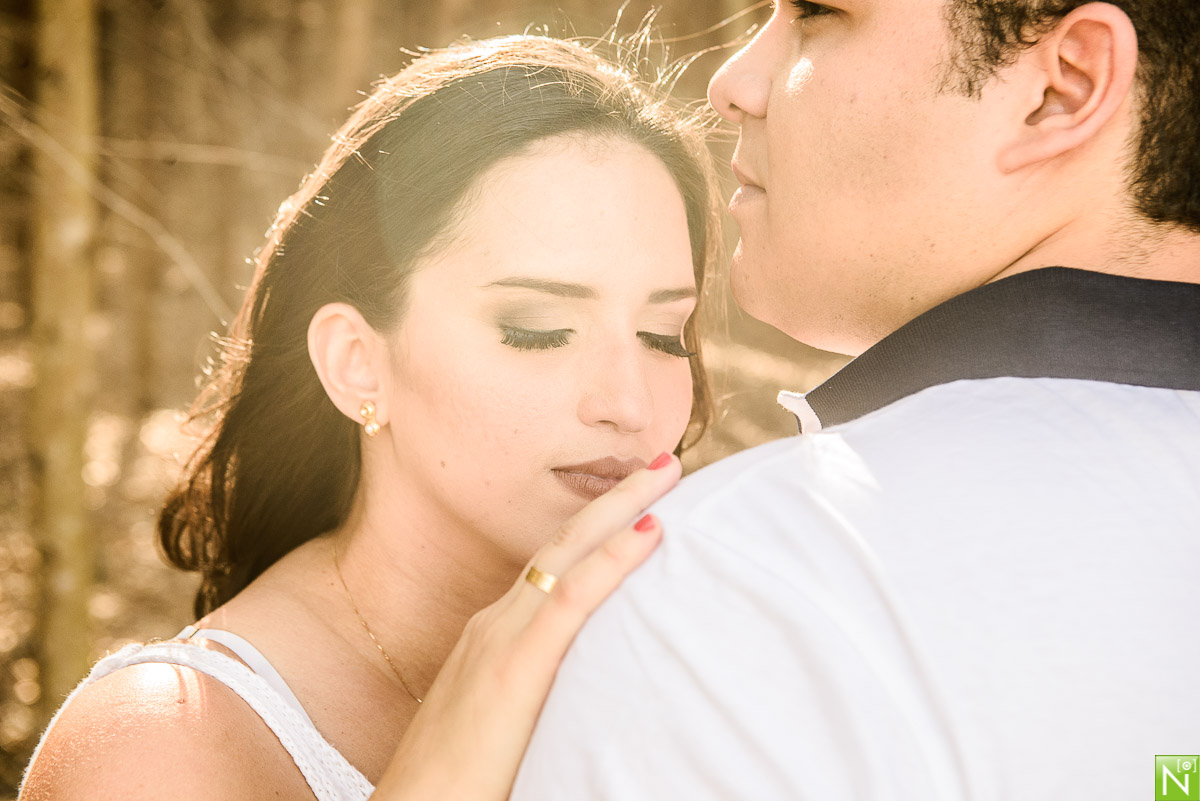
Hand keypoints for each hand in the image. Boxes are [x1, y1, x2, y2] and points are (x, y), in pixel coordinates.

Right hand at [372, 453, 681, 799]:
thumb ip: (533, 694)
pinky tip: (648, 533)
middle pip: (562, 545)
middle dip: (614, 498)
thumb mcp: (498, 722)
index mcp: (492, 637)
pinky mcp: (513, 666)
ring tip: (664, 475)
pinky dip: (611, 560)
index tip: (639, 505)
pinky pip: (571, 598)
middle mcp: (494, 624)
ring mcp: (498, 638)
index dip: (595, 531)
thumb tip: (583, 686)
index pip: (552, 569)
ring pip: (568, 555)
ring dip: (620, 510)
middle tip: (662, 463)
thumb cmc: (456, 783)